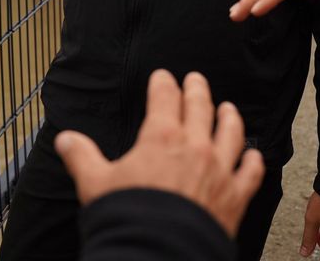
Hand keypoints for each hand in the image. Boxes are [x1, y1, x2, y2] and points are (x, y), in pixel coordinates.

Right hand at [54, 69, 264, 237]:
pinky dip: (254, 161)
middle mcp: (195, 147)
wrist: (159, 254)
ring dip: (230, 118)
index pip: (164, 98)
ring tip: (228, 108)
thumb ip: (81, 157)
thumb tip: (65, 140)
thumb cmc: (128, 218)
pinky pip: (251, 173)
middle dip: (197, 90)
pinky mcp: (235, 197)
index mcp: (162, 138)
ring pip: (231, 134)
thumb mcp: (95, 183)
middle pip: (200, 108)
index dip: (163, 84)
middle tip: (196, 80)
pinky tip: (254, 155)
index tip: (163, 77)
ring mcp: (219, 171)